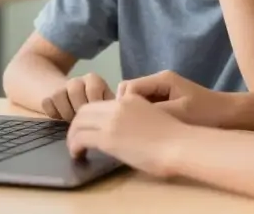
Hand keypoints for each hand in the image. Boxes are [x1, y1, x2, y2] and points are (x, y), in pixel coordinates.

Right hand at [41, 73, 113, 121]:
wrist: (73, 102)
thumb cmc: (95, 109)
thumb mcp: (107, 105)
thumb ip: (112, 108)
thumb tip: (119, 117)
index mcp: (94, 80)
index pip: (93, 88)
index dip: (95, 104)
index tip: (98, 117)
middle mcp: (77, 81)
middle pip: (75, 91)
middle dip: (79, 109)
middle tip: (84, 122)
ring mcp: (61, 87)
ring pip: (59, 95)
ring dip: (66, 112)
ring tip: (73, 121)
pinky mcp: (48, 96)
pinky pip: (47, 103)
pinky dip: (53, 113)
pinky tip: (61, 119)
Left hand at [67, 95, 185, 177]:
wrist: (180, 145)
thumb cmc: (175, 137)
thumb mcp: (152, 118)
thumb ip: (134, 119)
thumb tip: (123, 133)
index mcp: (131, 99)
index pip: (100, 103)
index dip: (89, 116)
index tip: (89, 129)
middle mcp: (118, 105)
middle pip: (84, 110)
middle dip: (76, 124)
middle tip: (77, 139)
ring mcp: (112, 120)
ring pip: (78, 123)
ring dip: (73, 136)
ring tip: (75, 148)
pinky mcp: (108, 137)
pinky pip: (80, 138)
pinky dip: (74, 146)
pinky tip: (78, 154)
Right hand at [117, 70, 231, 128]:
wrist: (229, 115)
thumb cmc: (206, 114)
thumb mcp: (179, 113)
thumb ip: (154, 112)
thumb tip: (129, 114)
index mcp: (162, 79)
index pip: (128, 88)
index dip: (124, 105)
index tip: (126, 124)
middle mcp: (159, 81)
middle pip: (129, 92)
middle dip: (126, 109)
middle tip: (132, 129)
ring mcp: (162, 90)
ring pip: (136, 99)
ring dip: (135, 113)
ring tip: (140, 130)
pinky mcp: (166, 100)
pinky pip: (146, 106)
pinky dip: (144, 116)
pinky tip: (150, 129)